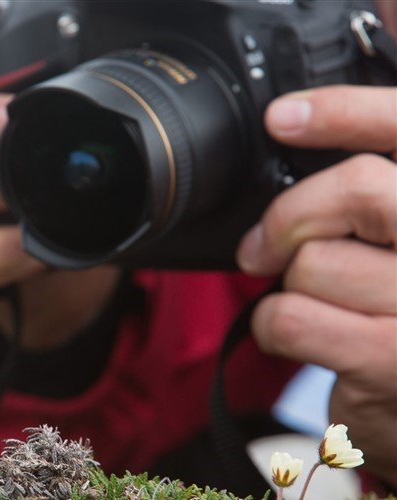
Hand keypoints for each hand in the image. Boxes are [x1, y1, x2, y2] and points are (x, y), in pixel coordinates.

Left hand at [238, 85, 396, 482]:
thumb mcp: (395, 246)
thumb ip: (371, 197)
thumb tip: (295, 130)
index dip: (345, 111)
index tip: (282, 118)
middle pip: (361, 189)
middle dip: (292, 213)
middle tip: (265, 245)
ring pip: (315, 260)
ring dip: (290, 285)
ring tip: (317, 304)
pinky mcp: (393, 362)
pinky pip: (291, 316)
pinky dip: (273, 324)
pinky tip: (298, 335)